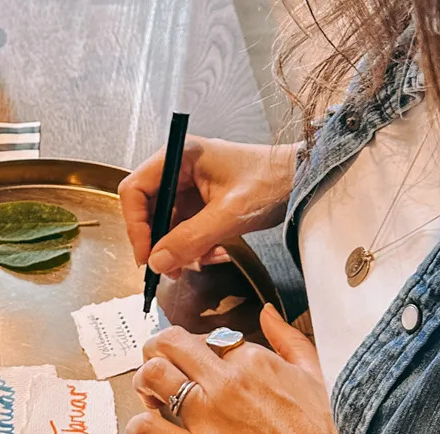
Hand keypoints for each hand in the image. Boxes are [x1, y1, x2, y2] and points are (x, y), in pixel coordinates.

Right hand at [118, 137, 295, 275]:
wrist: (305, 180)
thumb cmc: (271, 182)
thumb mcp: (228, 214)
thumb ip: (190, 239)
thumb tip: (156, 262)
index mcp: (179, 157)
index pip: (134, 190)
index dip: (135, 226)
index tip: (147, 256)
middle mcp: (178, 169)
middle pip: (147, 210)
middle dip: (160, 243)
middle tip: (172, 269)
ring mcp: (188, 186)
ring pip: (166, 225)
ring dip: (180, 249)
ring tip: (206, 260)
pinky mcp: (200, 202)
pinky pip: (184, 230)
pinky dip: (195, 246)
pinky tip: (218, 252)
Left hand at [126, 305, 392, 433]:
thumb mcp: (316, 378)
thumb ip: (288, 340)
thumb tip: (267, 313)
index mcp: (254, 362)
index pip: (204, 338)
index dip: (195, 350)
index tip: (195, 363)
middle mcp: (226, 384)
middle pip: (168, 344)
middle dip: (156, 350)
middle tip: (156, 362)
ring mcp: (207, 418)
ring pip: (152, 376)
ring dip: (143, 383)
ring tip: (151, 396)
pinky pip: (146, 427)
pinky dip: (139, 428)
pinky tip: (147, 433)